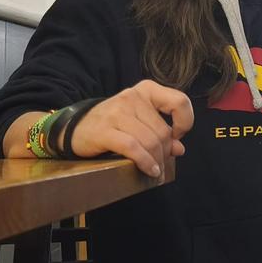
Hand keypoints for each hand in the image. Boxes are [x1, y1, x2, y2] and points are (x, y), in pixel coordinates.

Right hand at [70, 80, 192, 177]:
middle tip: (162, 163)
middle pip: (162, 131)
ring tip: (156, 171)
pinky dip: (145, 162)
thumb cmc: (113, 123)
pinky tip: (150, 171)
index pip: (179, 101)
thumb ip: (160, 131)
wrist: (76, 127)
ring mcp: (117, 112)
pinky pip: (133, 148)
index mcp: (146, 90)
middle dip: (166, 152)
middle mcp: (133, 97)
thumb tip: (180, 149)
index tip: (178, 136)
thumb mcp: (140, 121)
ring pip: (150, 141)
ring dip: (157, 161)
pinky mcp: (105, 130)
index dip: (185, 122)